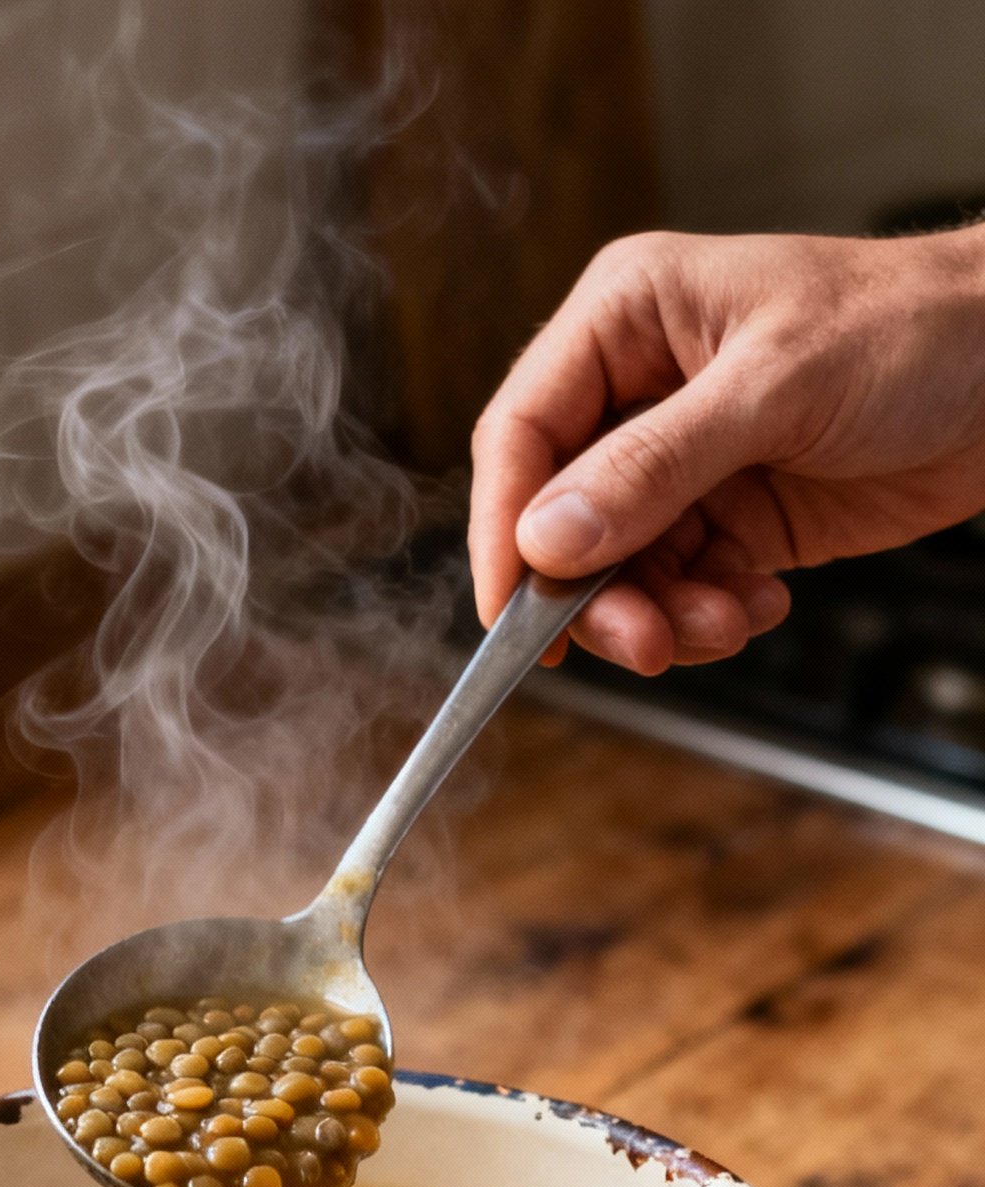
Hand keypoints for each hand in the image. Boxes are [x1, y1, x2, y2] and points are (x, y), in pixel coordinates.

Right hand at [470, 227, 984, 674]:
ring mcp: (685, 462)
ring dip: (665, 616)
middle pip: (563, 521)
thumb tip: (548, 539)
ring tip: (728, 621)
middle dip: (600, 594)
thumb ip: (654, 468)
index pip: (522, 433)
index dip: (503, 529)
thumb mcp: (774, 389)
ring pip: (622, 570)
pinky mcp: (732, 518)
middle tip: (645, 642)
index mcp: (625, 320)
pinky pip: (684, 589)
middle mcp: (640, 391)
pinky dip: (712, 615)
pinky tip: (762, 601)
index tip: (513, 613)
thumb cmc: (909, 329)